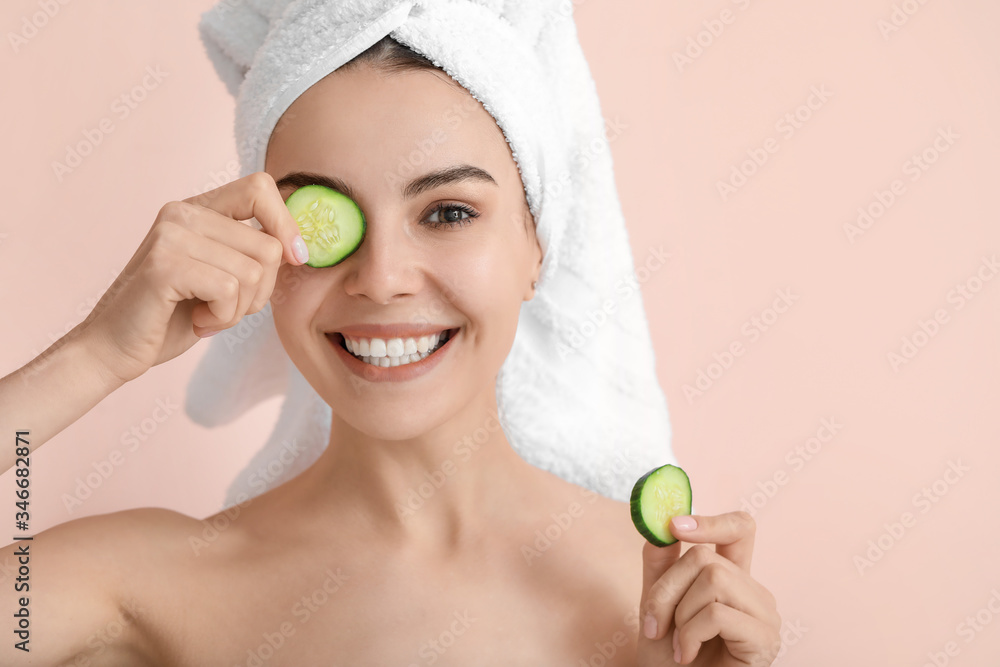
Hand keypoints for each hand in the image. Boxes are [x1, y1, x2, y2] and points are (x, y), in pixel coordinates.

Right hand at [76, 171, 307, 383]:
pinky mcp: (165, 265)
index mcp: (198, 208)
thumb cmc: (174, 314)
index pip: (260, 187)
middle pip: (269, 246)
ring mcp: (171, 235)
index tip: (295, 258)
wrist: (114, 347)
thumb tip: (298, 248)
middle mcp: (182, 213)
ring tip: (206, 314)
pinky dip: (223, 318)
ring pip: (253, 272)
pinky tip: (196, 322)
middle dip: (261, 291)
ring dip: (239, 309)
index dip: (287, 224)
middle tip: (225, 307)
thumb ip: (250, 252)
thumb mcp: (221, 275)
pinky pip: (230, 291)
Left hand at [635, 511, 780, 665]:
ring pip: (714, 579)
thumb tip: (660, 524)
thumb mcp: (656, 606)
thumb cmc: (671, 660)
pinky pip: (718, 613)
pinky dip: (691, 633)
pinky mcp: (764, 639)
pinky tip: (687, 655)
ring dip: (680, 614)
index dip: (711, 520)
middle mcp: (754, 592)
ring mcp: (764, 615)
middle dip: (667, 589)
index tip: (674, 525)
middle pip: (707, 557)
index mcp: (732, 579)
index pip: (740, 529)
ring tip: (678, 645)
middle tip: (654, 624)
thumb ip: (661, 566)